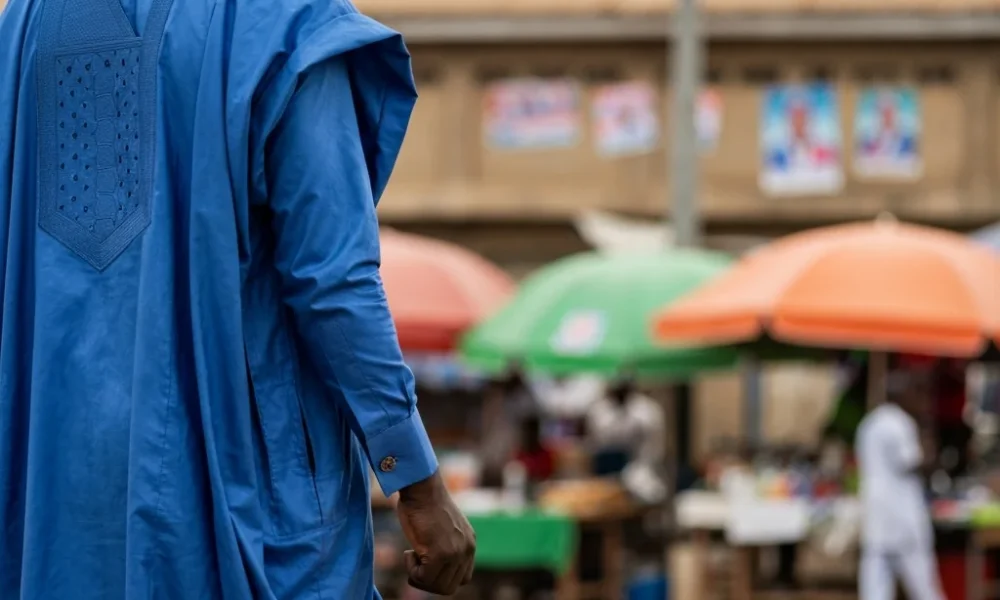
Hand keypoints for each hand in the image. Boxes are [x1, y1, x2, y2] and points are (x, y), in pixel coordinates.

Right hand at [396, 471, 475, 594]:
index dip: (441, 576)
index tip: (426, 563)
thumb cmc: (424, 502)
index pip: (462, 578)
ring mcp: (455, 553)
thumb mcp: (443, 527)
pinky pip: (423, 578)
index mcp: (469, 543)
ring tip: (411, 555)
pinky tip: (408, 552)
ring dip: (419, 577)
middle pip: (450, 587)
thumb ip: (447, 545)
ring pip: (438, 587)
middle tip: (415, 562)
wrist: (421, 486)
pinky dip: (411, 571)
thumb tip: (433, 566)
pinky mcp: (440, 554)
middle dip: (429, 581)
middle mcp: (467, 549)